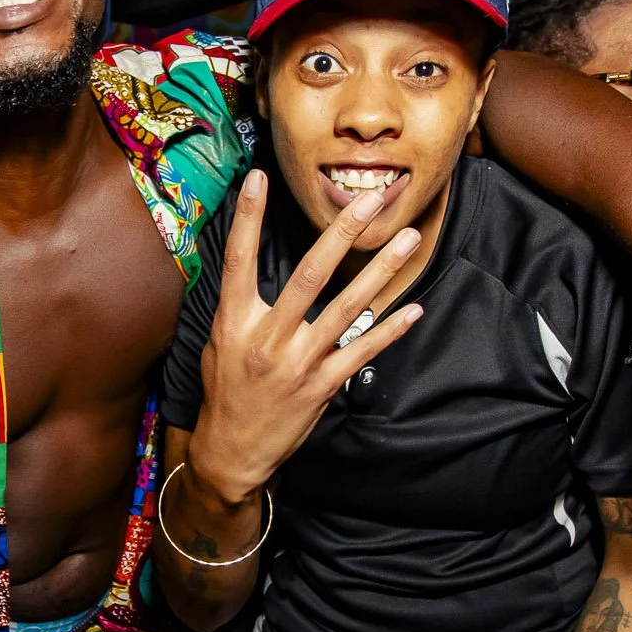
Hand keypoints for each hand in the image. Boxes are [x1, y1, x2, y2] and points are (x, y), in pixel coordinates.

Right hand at [188, 170, 425, 504]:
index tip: (257, 178)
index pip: (239, 260)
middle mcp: (267, 338)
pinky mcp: (322, 386)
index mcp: (235, 322)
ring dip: (381, 271)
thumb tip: (249, 264)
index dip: (247, 218)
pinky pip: (362, 351)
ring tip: (407, 239)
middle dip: (342, 232)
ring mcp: (298, 363)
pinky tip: (413, 308)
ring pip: (347, 309)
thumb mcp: (219, 344)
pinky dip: (389, 329)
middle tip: (370, 199)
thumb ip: (239, 306)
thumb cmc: (226, 392)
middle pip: (308, 275)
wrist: (232, 452)